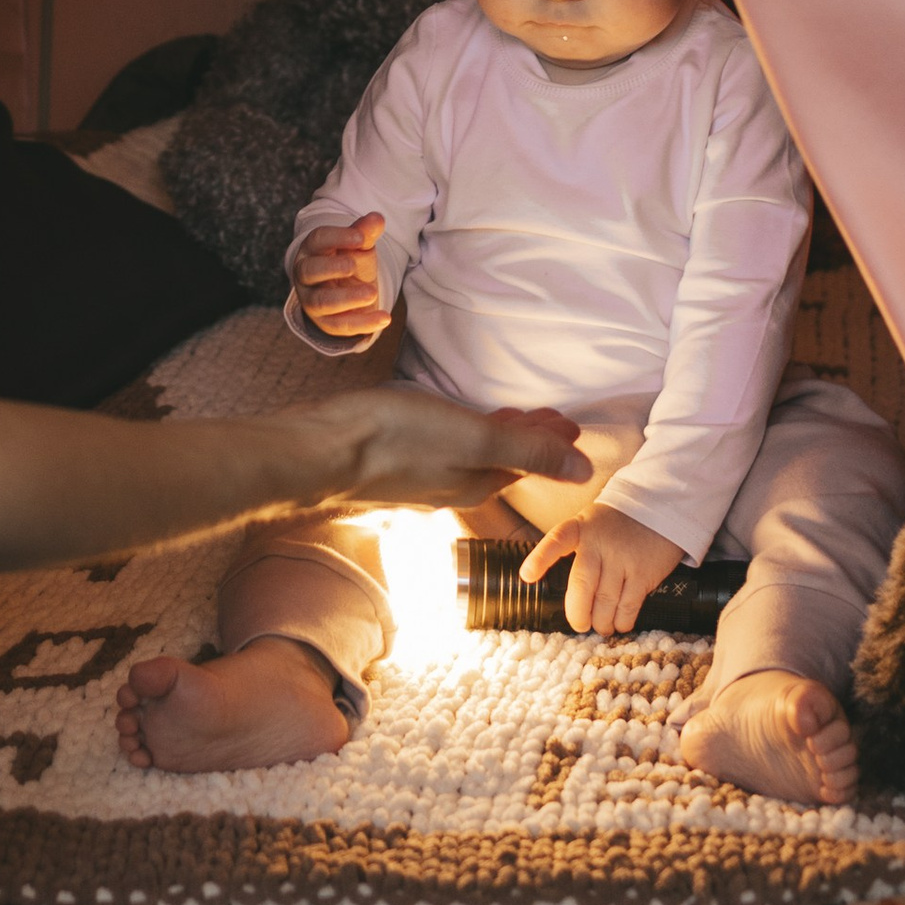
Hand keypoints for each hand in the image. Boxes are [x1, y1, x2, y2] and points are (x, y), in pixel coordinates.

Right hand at [296, 212, 391, 340]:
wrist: (347, 291)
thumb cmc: (349, 261)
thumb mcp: (358, 245)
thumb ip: (365, 232)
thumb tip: (377, 219)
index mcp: (312, 249)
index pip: (318, 240)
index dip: (337, 237)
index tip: (360, 238)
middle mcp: (306, 275)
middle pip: (309, 271)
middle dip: (331, 268)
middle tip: (353, 265)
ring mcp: (312, 300)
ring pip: (322, 302)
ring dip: (347, 298)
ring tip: (372, 292)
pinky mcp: (326, 322)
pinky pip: (341, 326)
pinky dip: (363, 323)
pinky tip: (384, 317)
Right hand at [304, 384, 589, 514]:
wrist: (321, 452)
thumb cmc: (396, 440)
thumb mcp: (472, 437)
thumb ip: (527, 449)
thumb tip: (584, 469)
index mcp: (478, 482)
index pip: (529, 462)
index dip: (553, 442)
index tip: (571, 423)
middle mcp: (454, 488)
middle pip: (503, 461)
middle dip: (530, 441)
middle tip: (552, 419)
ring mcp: (421, 479)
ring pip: (474, 457)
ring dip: (499, 437)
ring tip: (511, 416)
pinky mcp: (394, 466)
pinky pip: (446, 452)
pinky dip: (465, 436)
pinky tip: (451, 425)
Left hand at [520, 504, 683, 636]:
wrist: (659, 508)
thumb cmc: (616, 523)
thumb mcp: (589, 523)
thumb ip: (574, 547)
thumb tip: (560, 587)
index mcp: (580, 528)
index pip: (556, 540)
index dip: (540, 558)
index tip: (526, 575)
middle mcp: (600, 543)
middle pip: (582, 584)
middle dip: (578, 612)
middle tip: (579, 624)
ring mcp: (623, 558)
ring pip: (606, 601)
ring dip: (601, 621)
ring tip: (601, 626)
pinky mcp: (643, 573)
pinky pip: (629, 605)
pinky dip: (622, 621)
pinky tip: (619, 624)